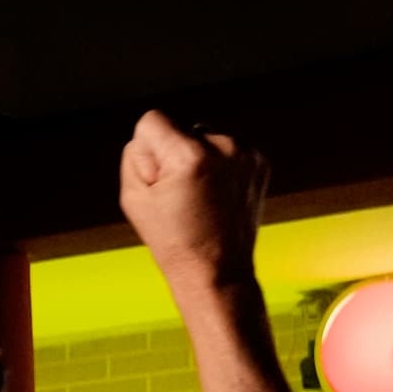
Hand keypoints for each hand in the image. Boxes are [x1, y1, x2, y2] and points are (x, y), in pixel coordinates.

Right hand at [117, 110, 267, 290]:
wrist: (217, 271)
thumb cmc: (172, 240)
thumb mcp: (133, 198)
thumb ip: (134, 155)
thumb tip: (150, 136)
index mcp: (189, 156)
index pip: (152, 120)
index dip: (147, 151)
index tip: (159, 181)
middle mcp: (223, 147)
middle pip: (181, 129)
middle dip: (175, 155)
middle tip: (182, 197)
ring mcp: (246, 153)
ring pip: (205, 138)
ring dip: (198, 159)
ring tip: (201, 198)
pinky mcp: (259, 161)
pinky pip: (227, 149)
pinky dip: (219, 166)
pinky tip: (217, 196)